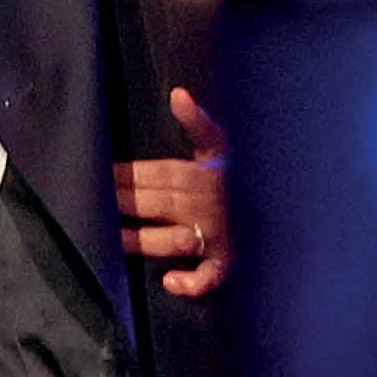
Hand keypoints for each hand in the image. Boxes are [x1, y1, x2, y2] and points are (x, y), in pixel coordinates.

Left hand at [114, 87, 229, 296]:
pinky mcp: (225, 262)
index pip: (161, 173)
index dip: (129, 173)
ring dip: (144, 240)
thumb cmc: (238, 174)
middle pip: (161, 204)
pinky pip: (210, 276)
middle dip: (128, 202)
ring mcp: (217, 236)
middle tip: (97, 202)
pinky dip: (194, 283)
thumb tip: (179, 93)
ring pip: (174, 239)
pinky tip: (170, 282)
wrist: (279, 204)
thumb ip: (196, 121)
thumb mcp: (220, 144)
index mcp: (206, 174)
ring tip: (116, 237)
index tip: (102, 172)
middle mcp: (210, 206)